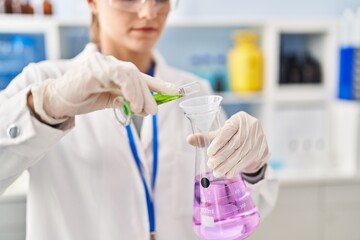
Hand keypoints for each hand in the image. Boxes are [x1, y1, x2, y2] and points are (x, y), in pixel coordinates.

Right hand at [31, 52, 177, 123]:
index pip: (142, 77)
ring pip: (131, 74)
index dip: (160, 84)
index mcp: (117, 72)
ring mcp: (103, 63)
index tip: (177, 92)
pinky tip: (133, 102)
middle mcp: (112, 64)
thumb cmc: (83, 99)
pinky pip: (119, 76)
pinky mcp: (94, 68)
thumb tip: (146, 107)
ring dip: (141, 94)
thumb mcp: (110, 100)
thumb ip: (126, 100)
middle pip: (139, 76)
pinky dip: (130, 89)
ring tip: (142, 111)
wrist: (58, 101)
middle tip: (153, 111)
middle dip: (150, 94)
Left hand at [187, 112, 268, 178]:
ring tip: (216, 172)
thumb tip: (189, 139)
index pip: (227, 131)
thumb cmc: (234, 134)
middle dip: (221, 157)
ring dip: (227, 165)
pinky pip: (246, 161)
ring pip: (239, 155)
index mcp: (239, 119)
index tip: (209, 153)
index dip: (218, 142)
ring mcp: (257, 140)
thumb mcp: (222, 133)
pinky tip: (227, 173)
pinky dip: (235, 168)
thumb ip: (206, 137)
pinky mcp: (261, 151)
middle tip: (210, 165)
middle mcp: (250, 128)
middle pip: (233, 145)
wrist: (256, 138)